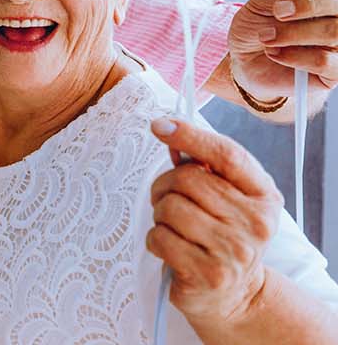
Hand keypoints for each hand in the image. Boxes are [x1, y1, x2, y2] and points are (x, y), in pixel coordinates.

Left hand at [147, 118, 281, 322]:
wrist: (234, 294)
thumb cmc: (223, 235)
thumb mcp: (227, 198)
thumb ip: (204, 166)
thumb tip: (168, 131)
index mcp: (264, 196)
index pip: (227, 155)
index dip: (191, 135)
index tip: (161, 125)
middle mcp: (255, 223)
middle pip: (187, 179)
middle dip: (164, 185)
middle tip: (166, 199)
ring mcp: (233, 250)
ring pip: (169, 207)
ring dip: (159, 214)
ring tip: (172, 227)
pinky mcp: (208, 273)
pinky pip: (159, 237)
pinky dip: (154, 239)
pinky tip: (170, 248)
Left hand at [229, 0, 337, 95]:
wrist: (246, 60)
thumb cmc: (260, 26)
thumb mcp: (265, 3)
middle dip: (309, 5)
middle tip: (279, 11)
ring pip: (335, 32)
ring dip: (295, 33)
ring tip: (267, 36)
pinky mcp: (335, 73)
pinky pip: (326, 62)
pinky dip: (295, 56)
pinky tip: (275, 52)